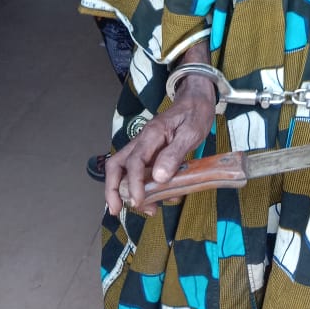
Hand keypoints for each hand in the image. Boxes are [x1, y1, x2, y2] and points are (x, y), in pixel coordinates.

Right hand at [105, 80, 215, 216]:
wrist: (196, 98)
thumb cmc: (195, 113)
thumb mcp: (191, 132)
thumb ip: (175, 153)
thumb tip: (159, 177)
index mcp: (151, 134)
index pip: (134, 162)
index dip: (133, 184)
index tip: (138, 201)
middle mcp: (142, 141)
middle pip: (116, 165)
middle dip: (112, 189)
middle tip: (117, 210)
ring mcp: (144, 147)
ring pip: (123, 169)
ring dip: (126, 190)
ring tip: (143, 208)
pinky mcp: (150, 152)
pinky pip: (140, 170)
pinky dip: (142, 186)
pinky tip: (158, 197)